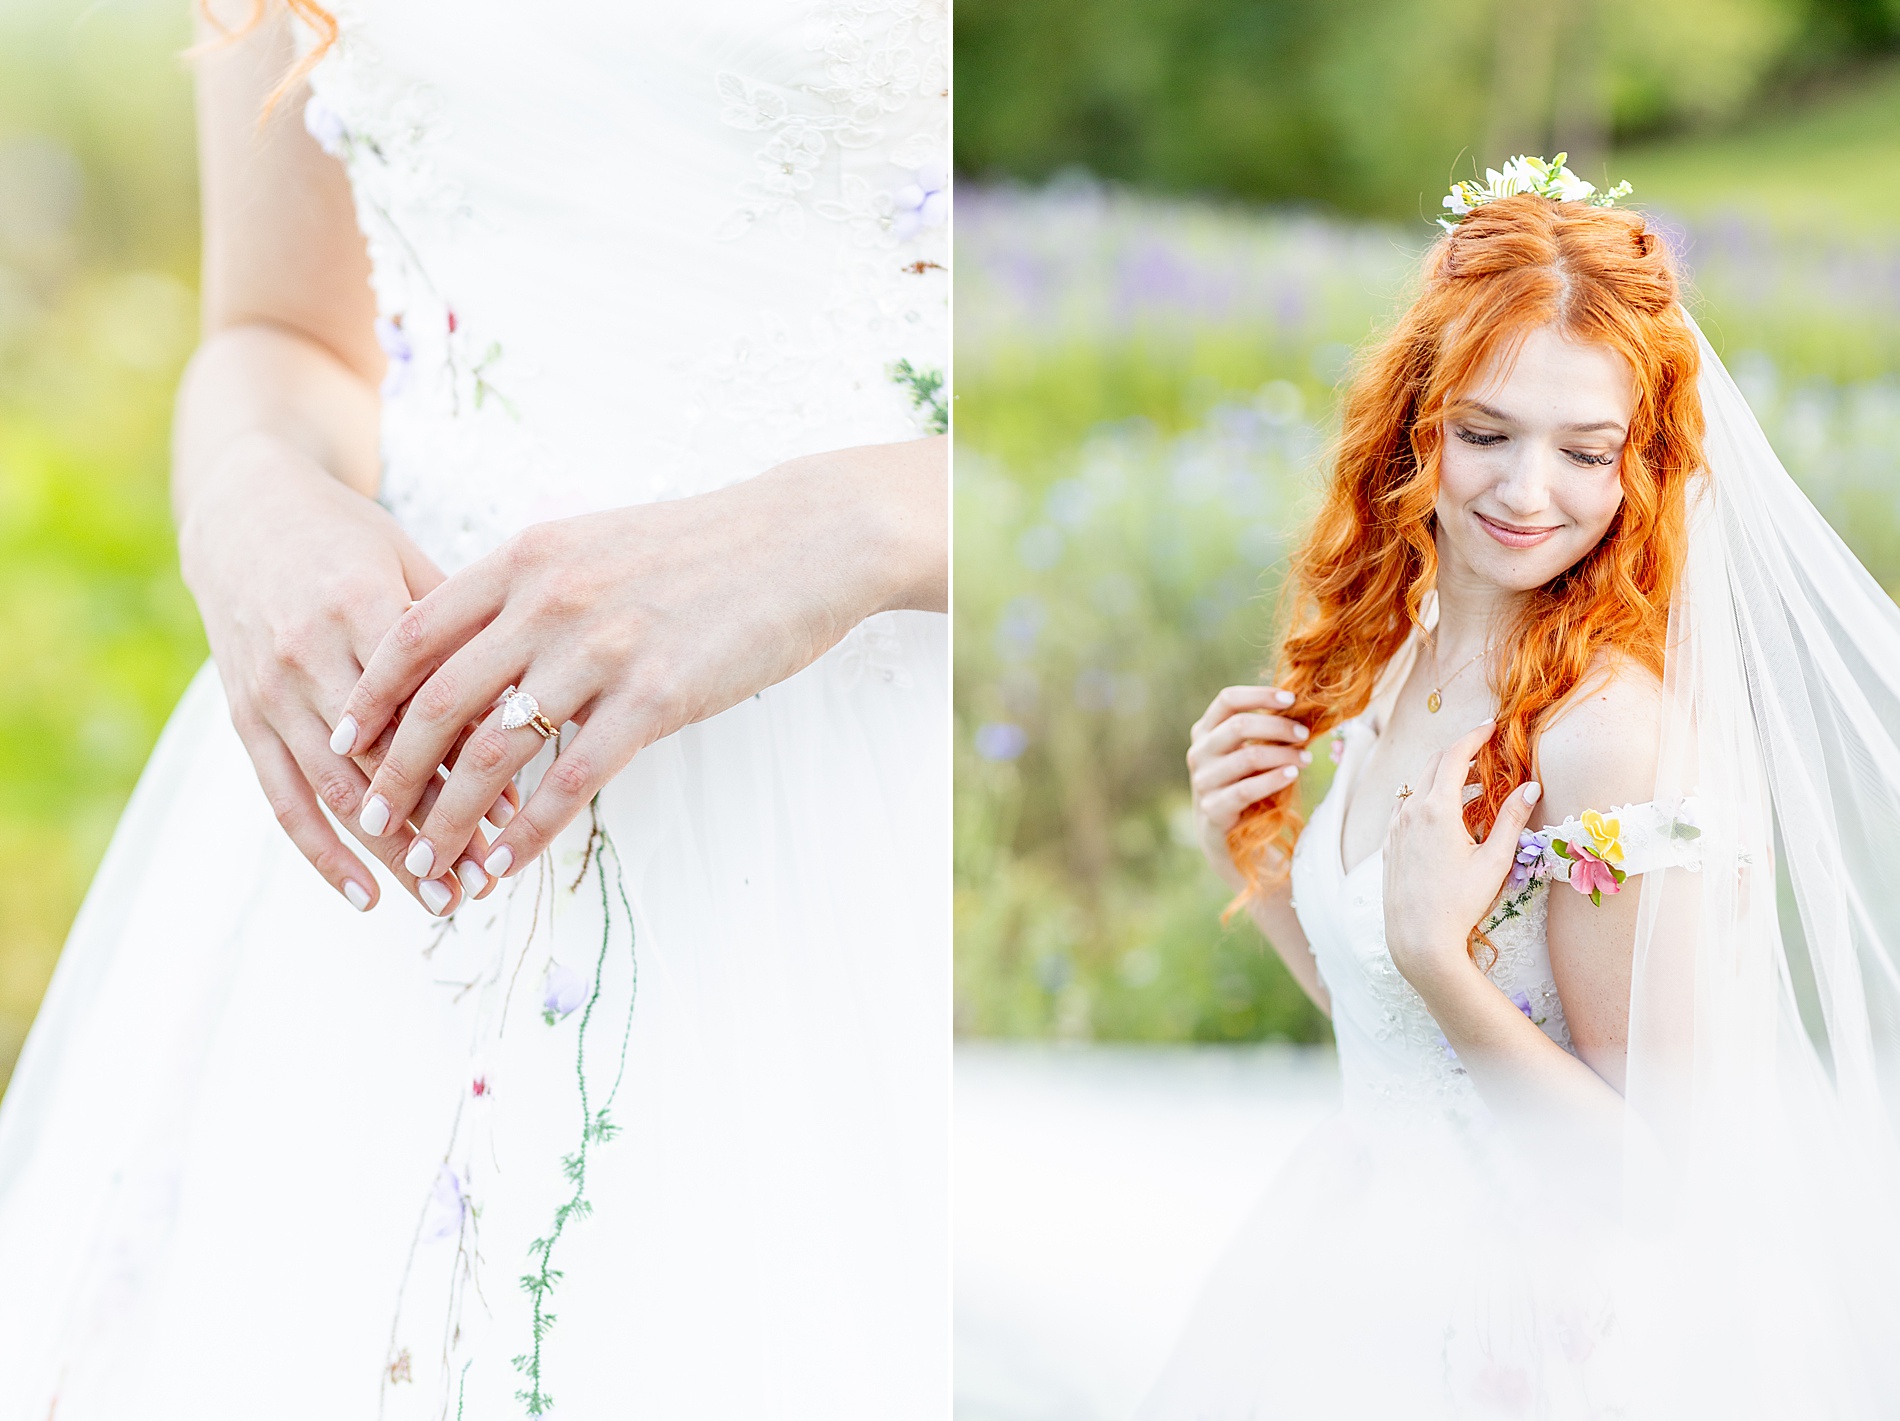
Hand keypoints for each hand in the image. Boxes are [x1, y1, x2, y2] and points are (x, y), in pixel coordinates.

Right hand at [179, 437, 515, 914]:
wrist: (247, 513)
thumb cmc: (354, 541)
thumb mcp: (413, 563)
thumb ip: (464, 633)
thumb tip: (530, 712)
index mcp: (364, 606)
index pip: (428, 706)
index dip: (475, 765)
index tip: (523, 816)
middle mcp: (310, 654)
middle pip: (384, 762)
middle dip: (437, 828)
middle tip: (487, 882)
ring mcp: (271, 691)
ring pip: (338, 791)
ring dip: (391, 854)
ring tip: (444, 901)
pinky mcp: (244, 716)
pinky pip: (282, 798)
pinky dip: (321, 853)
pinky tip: (366, 896)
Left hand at [334, 443, 938, 886]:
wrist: (805, 539)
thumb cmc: (704, 547)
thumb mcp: (597, 543)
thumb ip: (532, 587)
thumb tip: (482, 642)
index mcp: (524, 558)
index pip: (413, 635)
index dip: (369, 697)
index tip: (343, 742)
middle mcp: (548, 601)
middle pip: (438, 704)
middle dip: (392, 775)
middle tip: (371, 820)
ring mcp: (600, 650)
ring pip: (494, 755)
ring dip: (451, 820)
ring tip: (433, 861)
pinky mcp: (655, 698)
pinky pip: (571, 782)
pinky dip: (529, 834)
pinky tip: (508, 865)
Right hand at [1187, 685, 1311, 890]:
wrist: (1230, 841)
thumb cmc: (1247, 788)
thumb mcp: (1251, 755)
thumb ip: (1264, 732)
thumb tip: (1301, 706)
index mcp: (1205, 732)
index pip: (1227, 700)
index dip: (1260, 695)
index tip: (1291, 699)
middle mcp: (1199, 753)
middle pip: (1238, 725)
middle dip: (1278, 727)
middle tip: (1305, 735)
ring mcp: (1202, 782)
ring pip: (1247, 757)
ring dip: (1283, 755)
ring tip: (1306, 759)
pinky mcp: (1212, 810)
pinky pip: (1246, 790)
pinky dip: (1273, 780)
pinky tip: (1292, 775)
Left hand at [1380, 720, 1540, 988]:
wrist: (1417, 939)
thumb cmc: (1460, 903)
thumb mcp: (1495, 861)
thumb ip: (1513, 820)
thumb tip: (1532, 786)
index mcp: (1436, 810)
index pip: (1454, 757)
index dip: (1472, 737)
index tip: (1489, 724)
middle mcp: (1409, 812)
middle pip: (1432, 765)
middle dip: (1458, 751)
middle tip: (1483, 746)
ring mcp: (1395, 828)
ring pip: (1417, 786)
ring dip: (1442, 776)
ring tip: (1471, 782)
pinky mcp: (1390, 844)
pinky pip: (1406, 807)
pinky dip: (1426, 797)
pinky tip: (1446, 813)